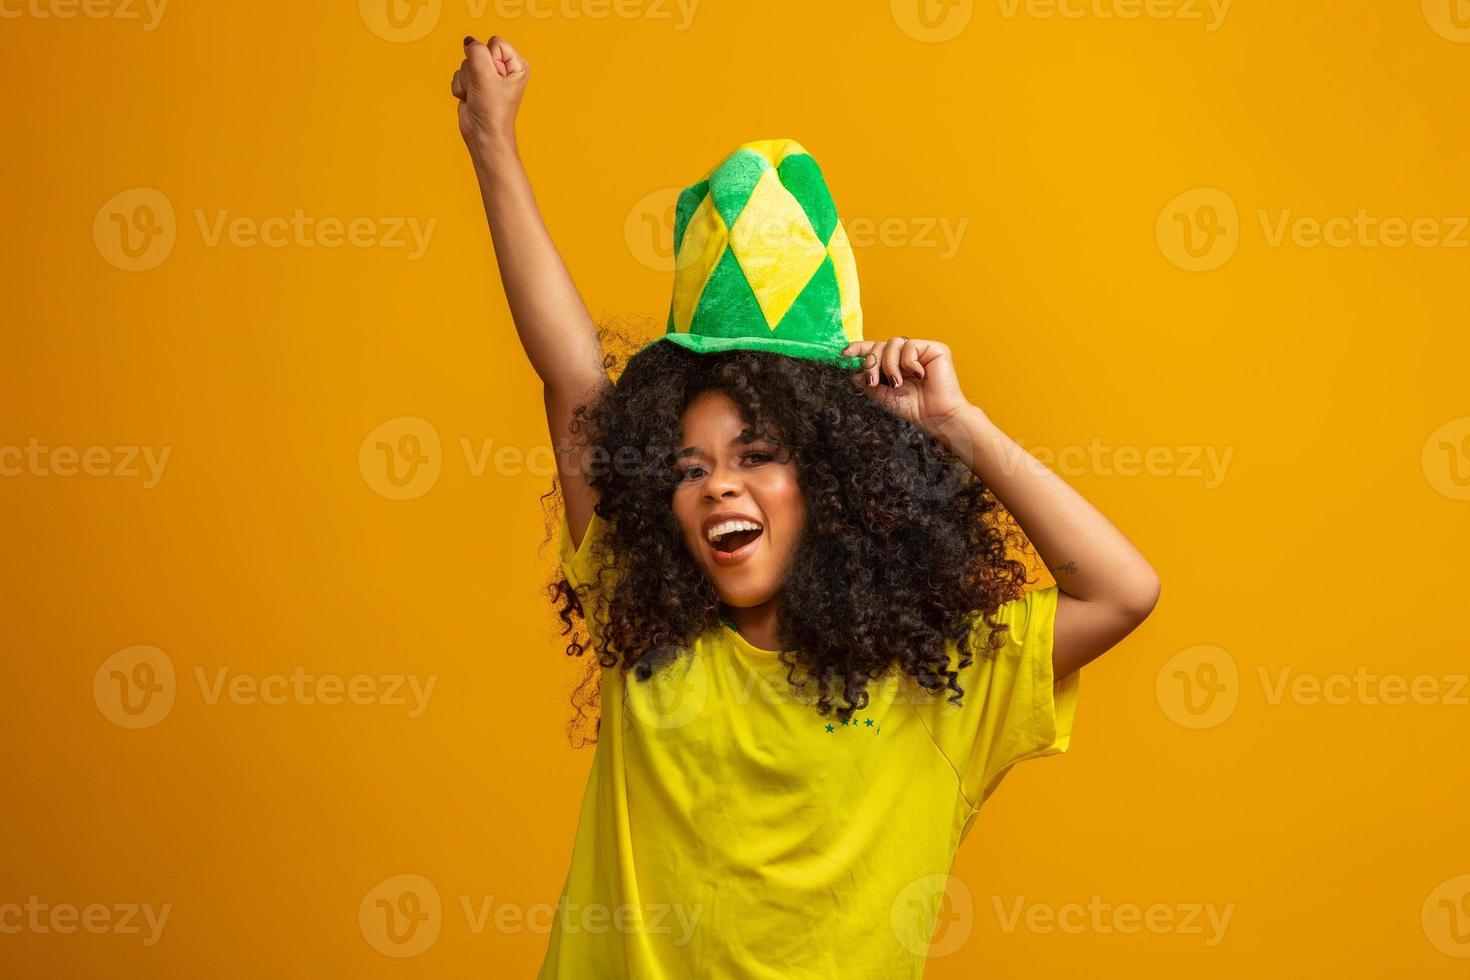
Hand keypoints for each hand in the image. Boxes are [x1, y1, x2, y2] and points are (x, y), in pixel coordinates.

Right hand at [451, 35, 527, 150]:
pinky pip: (459, 73)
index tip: (494, 80)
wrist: (482, 134)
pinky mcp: (475, 84)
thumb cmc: (492, 110)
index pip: (495, 43)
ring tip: (477, 95)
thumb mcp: (485, 76)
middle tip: (483, 89)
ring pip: (466, 63)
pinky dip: (461, 87)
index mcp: (516, 64)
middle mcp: (504, 68)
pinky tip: (470, 98)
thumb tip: (469, 42)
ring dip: (466, 80)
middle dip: (475, 71)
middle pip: (478, 52)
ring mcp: (488, 76)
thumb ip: (476, 52)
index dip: (488, 59)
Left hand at [842, 337, 974, 435]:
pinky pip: (910, 346)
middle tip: (873, 381)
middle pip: (880, 344)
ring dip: (889, 364)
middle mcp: (906, 355)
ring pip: (893, 343)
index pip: (874, 349)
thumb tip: (852, 371)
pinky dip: (909, 362)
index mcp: (894, 364)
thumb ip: (867, 381)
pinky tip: (918, 375)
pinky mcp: (934, 349)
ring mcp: (920, 351)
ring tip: (897, 383)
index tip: (845, 354)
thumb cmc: (913, 408)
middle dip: (872, 362)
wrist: (934, 417)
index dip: (859, 348)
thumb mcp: (883, 395)